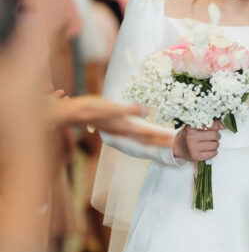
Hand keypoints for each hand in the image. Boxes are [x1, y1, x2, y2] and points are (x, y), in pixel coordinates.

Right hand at [51, 95, 174, 146]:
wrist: (70, 113)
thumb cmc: (88, 108)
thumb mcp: (109, 107)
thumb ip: (128, 110)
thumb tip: (146, 111)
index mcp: (124, 127)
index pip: (148, 134)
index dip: (161, 137)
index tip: (174, 140)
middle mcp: (123, 131)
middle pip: (146, 139)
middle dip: (161, 141)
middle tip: (176, 144)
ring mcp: (118, 130)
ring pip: (141, 137)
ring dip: (154, 139)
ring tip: (165, 140)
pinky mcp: (115, 126)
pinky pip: (134, 133)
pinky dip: (143, 134)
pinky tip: (146, 132)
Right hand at [172, 121, 223, 161]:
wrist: (177, 146)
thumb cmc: (188, 135)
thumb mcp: (195, 126)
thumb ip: (210, 124)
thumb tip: (223, 126)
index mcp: (191, 129)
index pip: (210, 125)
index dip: (216, 126)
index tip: (216, 128)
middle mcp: (191, 138)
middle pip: (214, 135)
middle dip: (217, 135)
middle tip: (214, 136)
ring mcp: (193, 148)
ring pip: (215, 145)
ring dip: (216, 143)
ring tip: (211, 142)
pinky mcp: (196, 157)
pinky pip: (212, 154)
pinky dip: (214, 151)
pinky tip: (209, 149)